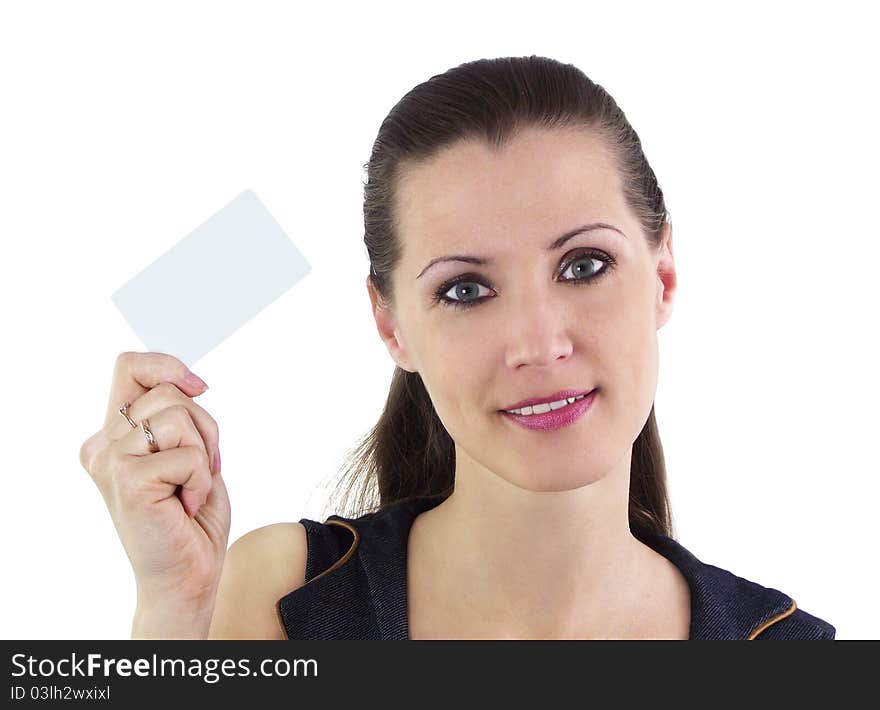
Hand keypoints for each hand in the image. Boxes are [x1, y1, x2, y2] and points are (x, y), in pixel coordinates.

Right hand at [79, 352, 230, 630]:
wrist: (188, 574)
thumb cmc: (192, 517)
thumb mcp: (188, 452)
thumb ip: (177, 416)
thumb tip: (189, 381)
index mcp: (113, 435)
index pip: (130, 366)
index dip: (167, 366)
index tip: (198, 387)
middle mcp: (103, 445)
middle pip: (166, 391)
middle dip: (204, 426)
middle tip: (202, 467)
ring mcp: (110, 461)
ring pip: (176, 416)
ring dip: (203, 454)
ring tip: (191, 488)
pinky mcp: (126, 480)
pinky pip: (186, 454)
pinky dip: (201, 480)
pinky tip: (186, 506)